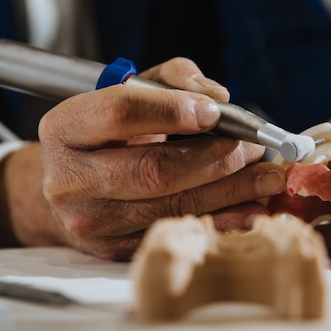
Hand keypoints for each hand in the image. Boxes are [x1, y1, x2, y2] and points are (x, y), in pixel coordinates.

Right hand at [0, 58, 285, 259]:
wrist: (72, 186)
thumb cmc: (107, 134)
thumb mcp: (127, 93)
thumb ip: (170, 81)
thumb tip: (218, 99)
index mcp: (65, 128)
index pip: (120, 113)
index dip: (173, 110)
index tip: (216, 112)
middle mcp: (69, 179)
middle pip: (153, 169)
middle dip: (215, 159)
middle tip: (254, 149)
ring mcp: (88, 221)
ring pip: (171, 206)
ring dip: (229, 191)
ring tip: (266, 178)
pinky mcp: (111, 249)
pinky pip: (175, 232)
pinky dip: (220, 220)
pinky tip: (249, 209)